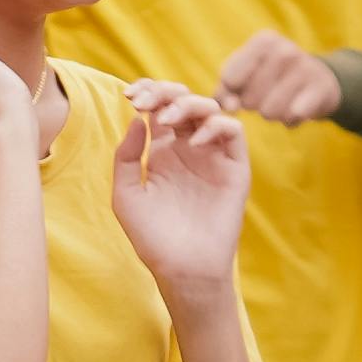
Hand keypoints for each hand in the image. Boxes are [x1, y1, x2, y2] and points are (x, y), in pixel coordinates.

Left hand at [110, 83, 256, 299]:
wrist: (182, 269)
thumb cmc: (152, 238)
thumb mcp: (126, 195)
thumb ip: (126, 157)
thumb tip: (137, 119)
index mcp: (163, 152)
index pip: (159, 108)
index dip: (147, 93)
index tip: (129, 95)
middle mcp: (189, 149)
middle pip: (185, 101)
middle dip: (166, 92)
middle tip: (148, 100)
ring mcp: (213, 157)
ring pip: (211, 110)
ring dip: (189, 104)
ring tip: (168, 118)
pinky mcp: (235, 169)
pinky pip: (234, 134)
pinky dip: (217, 126)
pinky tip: (196, 140)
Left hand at [216, 29, 343, 126]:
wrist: (319, 79)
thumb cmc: (271, 78)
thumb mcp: (244, 75)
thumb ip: (226, 90)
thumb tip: (229, 107)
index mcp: (263, 40)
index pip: (230, 79)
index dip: (234, 92)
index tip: (245, 87)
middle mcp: (285, 49)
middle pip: (249, 100)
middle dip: (255, 105)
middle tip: (268, 95)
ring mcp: (306, 68)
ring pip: (269, 112)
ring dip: (273, 115)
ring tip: (283, 101)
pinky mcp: (321, 89)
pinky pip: (292, 117)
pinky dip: (291, 120)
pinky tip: (298, 108)